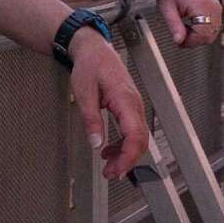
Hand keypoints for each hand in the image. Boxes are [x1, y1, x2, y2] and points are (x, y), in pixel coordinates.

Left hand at [66, 32, 146, 178]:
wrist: (93, 49)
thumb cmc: (89, 65)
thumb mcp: (83, 92)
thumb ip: (91, 118)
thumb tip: (96, 143)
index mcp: (125, 100)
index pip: (135, 135)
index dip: (128, 157)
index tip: (116, 170)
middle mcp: (135, 104)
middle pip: (140, 140)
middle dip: (127, 161)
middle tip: (110, 173)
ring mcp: (134, 106)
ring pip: (137, 137)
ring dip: (125, 154)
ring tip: (108, 166)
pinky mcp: (129, 107)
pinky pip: (131, 130)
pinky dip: (122, 143)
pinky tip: (108, 149)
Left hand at [156, 0, 222, 47]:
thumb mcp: (166, 7)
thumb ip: (173, 25)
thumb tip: (179, 41)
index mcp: (202, 5)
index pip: (202, 34)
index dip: (190, 42)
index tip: (179, 43)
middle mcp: (213, 7)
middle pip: (209, 36)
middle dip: (194, 41)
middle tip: (180, 40)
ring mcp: (217, 7)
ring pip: (212, 33)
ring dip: (198, 37)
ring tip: (183, 32)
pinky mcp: (216, 9)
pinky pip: (213, 27)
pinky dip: (202, 31)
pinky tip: (190, 27)